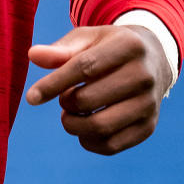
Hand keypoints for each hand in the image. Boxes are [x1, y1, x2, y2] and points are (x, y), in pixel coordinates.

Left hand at [25, 25, 172, 154]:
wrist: (152, 60)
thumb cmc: (108, 47)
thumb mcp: (87, 39)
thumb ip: (60, 50)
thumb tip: (32, 55)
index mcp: (128, 46)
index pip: (84, 67)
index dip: (54, 83)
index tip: (31, 97)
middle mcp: (144, 75)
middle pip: (89, 99)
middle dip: (65, 103)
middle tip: (63, 98)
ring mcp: (149, 104)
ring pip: (101, 126)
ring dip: (74, 125)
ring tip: (70, 115)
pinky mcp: (148, 126)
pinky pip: (112, 145)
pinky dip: (88, 142)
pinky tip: (82, 130)